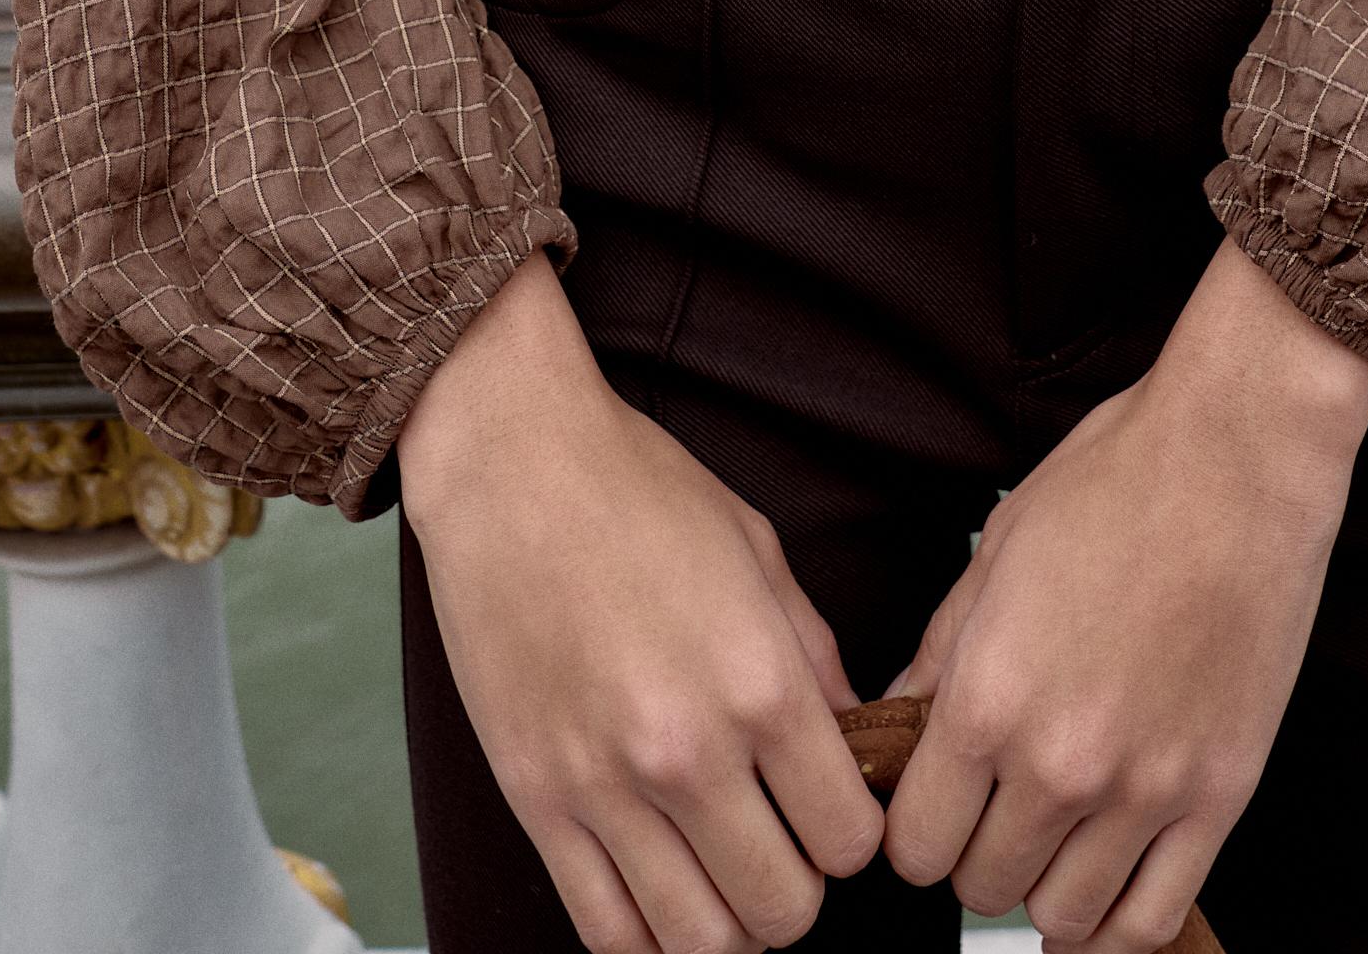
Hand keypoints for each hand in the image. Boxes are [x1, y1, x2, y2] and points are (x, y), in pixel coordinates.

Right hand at [397, 253, 882, 951]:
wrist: (511, 462)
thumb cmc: (637, 488)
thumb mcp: (757, 551)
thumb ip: (813, 656)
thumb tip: (851, 737)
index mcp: (760, 682)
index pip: (848, 839)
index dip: (855, 836)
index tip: (836, 811)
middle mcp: (688, 750)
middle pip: (782, 911)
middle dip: (800, 891)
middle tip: (785, 846)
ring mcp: (604, 785)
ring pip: (698, 943)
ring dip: (729, 925)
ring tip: (726, 872)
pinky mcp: (535, 800)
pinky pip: (605, 931)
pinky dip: (650, 938)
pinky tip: (665, 894)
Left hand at [881, 240, 1367, 950]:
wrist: (1237, 457)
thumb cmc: (1114, 482)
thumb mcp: (996, 553)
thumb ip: (940, 654)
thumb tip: (897, 723)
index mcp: (987, 700)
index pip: (915, 846)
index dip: (916, 830)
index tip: (935, 804)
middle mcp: (1059, 764)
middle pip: (983, 887)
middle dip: (976, 855)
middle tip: (995, 809)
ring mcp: (1145, 789)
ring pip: (1064, 917)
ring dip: (1045, 890)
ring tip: (1050, 842)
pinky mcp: (1220, 795)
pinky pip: (1153, 918)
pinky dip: (1116, 927)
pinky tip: (1101, 896)